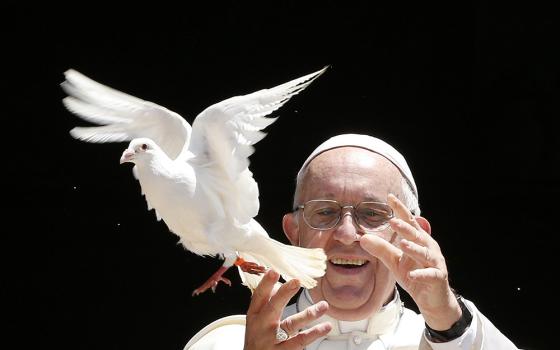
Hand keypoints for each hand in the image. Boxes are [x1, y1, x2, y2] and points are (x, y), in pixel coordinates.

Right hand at [244, 269, 331, 349]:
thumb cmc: (256, 339)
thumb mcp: (256, 320)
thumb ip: (265, 303)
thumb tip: (275, 284)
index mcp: (254, 315)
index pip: (259, 297)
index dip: (265, 284)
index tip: (273, 271)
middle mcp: (262, 327)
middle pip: (273, 308)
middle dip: (284, 294)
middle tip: (296, 281)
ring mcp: (272, 340)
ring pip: (291, 325)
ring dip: (308, 314)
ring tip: (323, 305)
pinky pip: (300, 341)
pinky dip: (313, 334)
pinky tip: (325, 326)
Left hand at [359, 194, 461, 329]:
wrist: (432, 299)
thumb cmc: (414, 274)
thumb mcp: (394, 261)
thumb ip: (381, 249)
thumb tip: (363, 238)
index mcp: (418, 240)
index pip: (408, 221)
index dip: (400, 209)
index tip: (390, 197)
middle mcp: (428, 247)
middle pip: (416, 235)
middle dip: (405, 228)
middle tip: (392, 221)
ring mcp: (435, 262)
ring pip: (425, 253)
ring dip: (414, 249)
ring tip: (402, 244)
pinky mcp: (438, 278)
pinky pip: (430, 275)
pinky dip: (421, 274)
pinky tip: (412, 275)